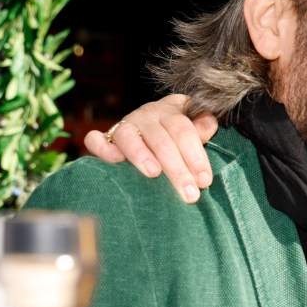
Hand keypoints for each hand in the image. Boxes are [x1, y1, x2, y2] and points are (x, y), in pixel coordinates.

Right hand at [84, 94, 217, 202]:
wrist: (148, 129)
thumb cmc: (177, 135)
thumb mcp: (192, 129)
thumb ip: (201, 129)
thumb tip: (210, 125)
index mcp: (171, 111)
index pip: (184, 131)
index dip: (196, 156)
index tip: (204, 181)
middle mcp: (147, 115)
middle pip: (162, 140)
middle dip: (177, 169)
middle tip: (189, 194)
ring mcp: (125, 125)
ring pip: (129, 137)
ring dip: (141, 155)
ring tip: (154, 174)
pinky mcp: (105, 138)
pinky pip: (96, 140)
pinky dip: (103, 148)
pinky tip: (116, 161)